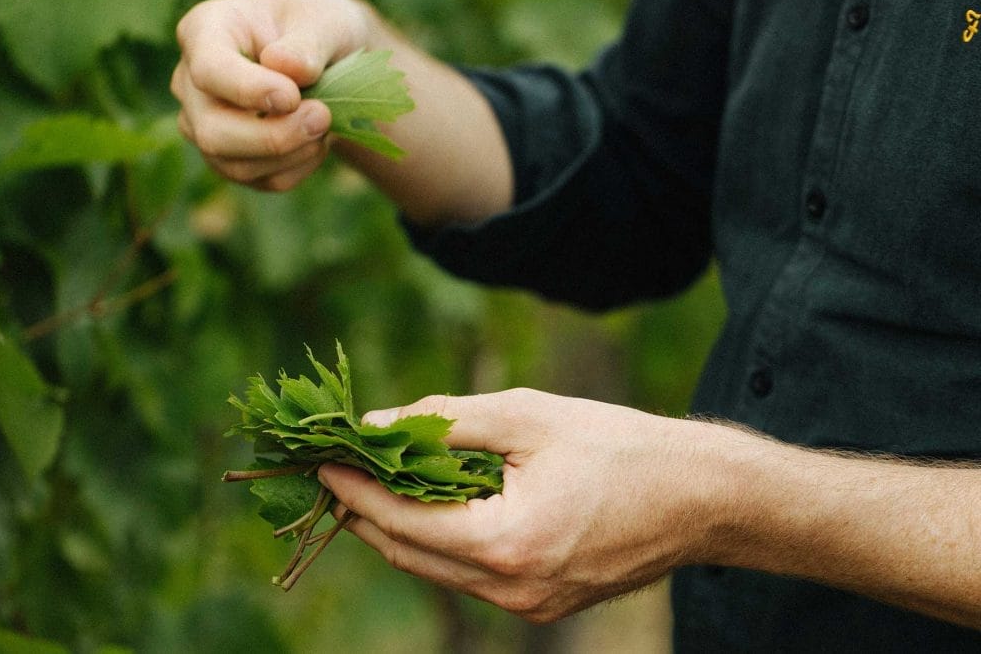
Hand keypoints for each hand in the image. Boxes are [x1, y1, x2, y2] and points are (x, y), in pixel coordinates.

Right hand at [170, 0, 370, 190]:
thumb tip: (286, 69)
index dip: (249, 90)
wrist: (328, 57)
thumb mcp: (323, 20)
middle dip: (272, 137)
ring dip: (291, 154)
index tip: (293, 97)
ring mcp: (206, 125)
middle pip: (212, 131)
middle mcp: (192, 83)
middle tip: (323, 118)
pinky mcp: (231, 158)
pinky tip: (317, 141)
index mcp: (205, 31)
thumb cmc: (317, 26)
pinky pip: (263, 180)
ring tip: (326, 125)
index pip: (209, 70)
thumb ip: (307, 44)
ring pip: (235, 165)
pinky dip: (299, 167)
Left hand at [318, 388, 728, 622]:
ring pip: (438, 568)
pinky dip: (443, 539)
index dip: (354, 489)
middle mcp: (511, 590)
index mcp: (505, 544)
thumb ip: (445, 421)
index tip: (322, 459)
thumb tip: (378, 423)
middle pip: (409, 554)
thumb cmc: (620, 446)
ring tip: (379, 479)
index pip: (400, 522)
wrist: (701, 498)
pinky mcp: (543, 603)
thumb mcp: (528, 416)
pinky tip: (435, 502)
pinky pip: (471, 575)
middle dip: (367, 511)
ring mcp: (528, 606)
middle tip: (341, 467)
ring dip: (402, 526)